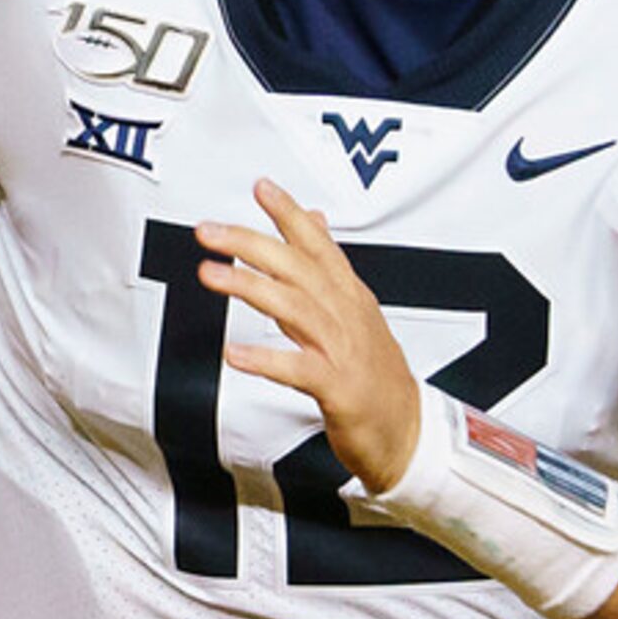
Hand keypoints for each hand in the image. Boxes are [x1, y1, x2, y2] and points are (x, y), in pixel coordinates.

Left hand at [198, 178, 421, 489]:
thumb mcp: (356, 311)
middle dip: (252, 244)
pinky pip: (298, 369)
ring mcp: (343, 350)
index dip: (290, 215)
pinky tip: (236, 353)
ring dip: (250, 287)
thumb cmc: (377, 375)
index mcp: (350, 296)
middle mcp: (346, 316)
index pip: (319, 244)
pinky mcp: (338, 389)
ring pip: (295, 308)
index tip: (262, 188)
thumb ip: (327, 266)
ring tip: (211, 274)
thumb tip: (313, 221)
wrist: (407, 430)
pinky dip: (267, 359)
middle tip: (210, 230)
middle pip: (298, 269)